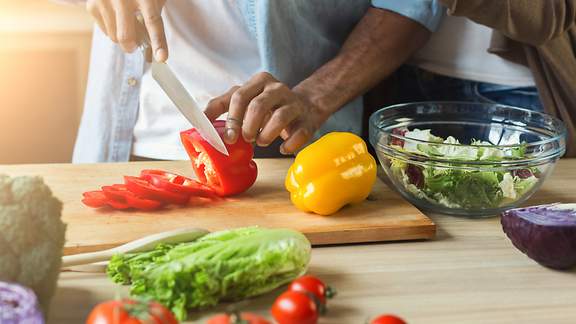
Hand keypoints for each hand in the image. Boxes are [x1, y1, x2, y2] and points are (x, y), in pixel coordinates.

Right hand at [86, 0, 167, 61]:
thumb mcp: (152, 0)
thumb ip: (153, 21)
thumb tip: (155, 53)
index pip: (153, 22)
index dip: (158, 42)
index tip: (161, 57)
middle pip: (125, 36)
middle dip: (131, 47)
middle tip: (134, 46)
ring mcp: (105, 0)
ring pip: (114, 37)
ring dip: (122, 36)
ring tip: (126, 22)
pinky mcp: (92, 5)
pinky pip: (105, 31)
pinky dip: (112, 29)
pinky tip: (115, 16)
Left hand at [205, 72, 329, 154]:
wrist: (305, 106)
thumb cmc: (268, 106)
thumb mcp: (244, 99)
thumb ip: (222, 106)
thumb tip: (198, 121)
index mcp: (259, 81)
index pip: (238, 96)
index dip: (230, 119)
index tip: (226, 137)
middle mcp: (277, 88)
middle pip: (257, 106)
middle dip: (247, 127)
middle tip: (244, 139)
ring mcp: (294, 103)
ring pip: (279, 118)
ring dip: (266, 135)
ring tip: (261, 141)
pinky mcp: (308, 120)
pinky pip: (299, 134)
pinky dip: (288, 144)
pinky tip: (281, 148)